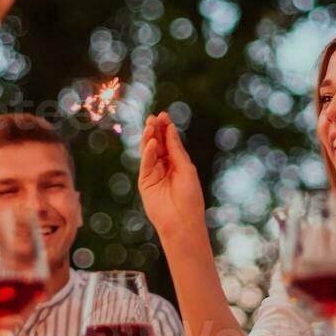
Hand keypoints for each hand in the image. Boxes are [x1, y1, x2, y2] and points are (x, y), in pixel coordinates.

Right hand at [137, 112, 206, 243]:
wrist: (182, 221)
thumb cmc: (190, 196)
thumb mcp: (186, 168)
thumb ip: (176, 149)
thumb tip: (170, 129)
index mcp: (178, 163)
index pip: (170, 142)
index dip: (167, 129)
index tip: (164, 115)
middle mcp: (165, 167)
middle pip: (159, 144)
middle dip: (156, 130)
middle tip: (154, 117)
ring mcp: (154, 174)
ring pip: (150, 152)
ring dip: (150, 138)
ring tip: (151, 125)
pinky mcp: (145, 182)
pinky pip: (146, 164)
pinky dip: (148, 153)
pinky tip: (151, 143)